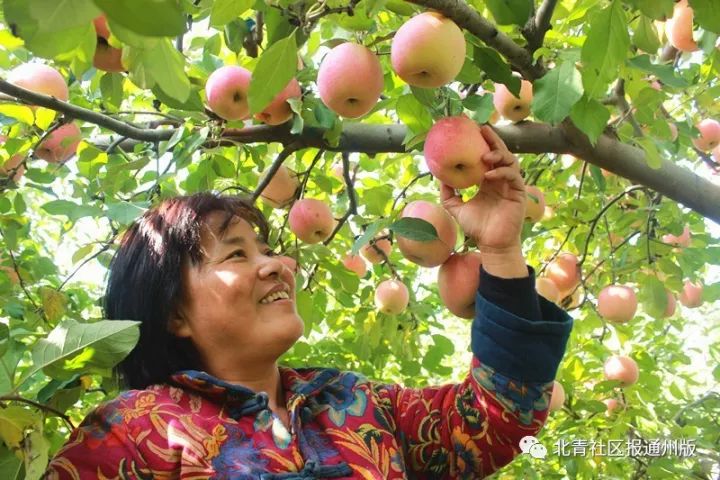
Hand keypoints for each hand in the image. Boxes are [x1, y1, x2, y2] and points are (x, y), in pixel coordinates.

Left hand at [440, 125, 525, 254]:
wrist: (491, 244)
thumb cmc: (476, 227)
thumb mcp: (456, 208)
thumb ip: (448, 193)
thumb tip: (439, 177)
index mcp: (488, 181)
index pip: (486, 156)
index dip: (482, 143)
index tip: (472, 130)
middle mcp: (500, 180)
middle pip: (500, 153)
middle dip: (493, 140)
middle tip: (482, 130)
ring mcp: (511, 185)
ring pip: (510, 161)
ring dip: (499, 155)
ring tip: (485, 156)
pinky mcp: (518, 193)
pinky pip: (513, 176)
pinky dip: (502, 172)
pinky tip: (489, 175)